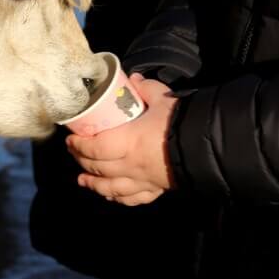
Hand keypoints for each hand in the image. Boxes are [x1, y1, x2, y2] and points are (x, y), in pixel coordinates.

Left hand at [66, 73, 178, 205]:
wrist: (208, 148)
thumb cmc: (180, 123)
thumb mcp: (163, 99)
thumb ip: (146, 89)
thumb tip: (133, 80)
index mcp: (127, 142)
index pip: (94, 147)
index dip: (78, 145)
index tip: (70, 138)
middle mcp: (130, 165)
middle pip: (97, 167)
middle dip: (81, 161)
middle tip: (74, 152)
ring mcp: (142, 181)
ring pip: (110, 188)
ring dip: (93, 184)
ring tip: (82, 180)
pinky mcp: (155, 190)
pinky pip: (132, 199)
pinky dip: (118, 198)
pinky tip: (111, 195)